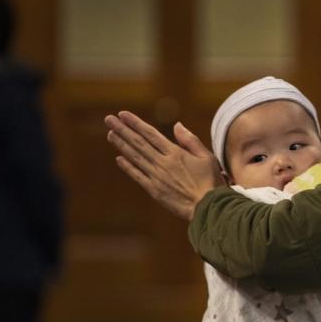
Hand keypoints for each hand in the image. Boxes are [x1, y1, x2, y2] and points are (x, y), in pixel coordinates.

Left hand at [104, 111, 222, 220]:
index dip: (135, 123)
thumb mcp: (207, 157)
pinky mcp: (154, 191)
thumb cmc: (211, 182)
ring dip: (122, 145)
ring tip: (110, 134)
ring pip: (135, 157)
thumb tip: (177, 125)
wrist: (208, 207)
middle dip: (123, 130)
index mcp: (176, 153)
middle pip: (139, 143)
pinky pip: (138, 176)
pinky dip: (128, 167)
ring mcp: (157, 177)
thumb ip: (190, 140)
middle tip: (109, 119)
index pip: (151, 134)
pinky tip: (119, 158)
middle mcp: (163, 163)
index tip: (123, 114)